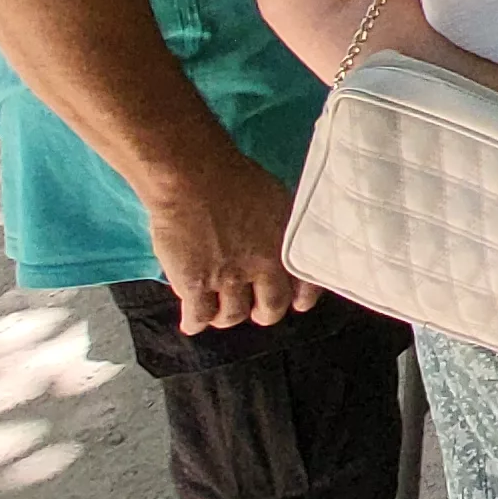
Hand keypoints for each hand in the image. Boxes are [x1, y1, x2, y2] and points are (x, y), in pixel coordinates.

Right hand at [144, 156, 315, 334]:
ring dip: (226, 317)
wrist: (193, 176)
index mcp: (285, 245)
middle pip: (269, 309)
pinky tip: (193, 322)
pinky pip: (198, 316)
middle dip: (262, 313)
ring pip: (232, 316)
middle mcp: (261, 267)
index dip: (299, 298)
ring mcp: (227, 279)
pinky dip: (195, 323)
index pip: (304, 287)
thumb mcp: (277, 199)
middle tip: (252, 309)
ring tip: (218, 311)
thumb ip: (283, 227)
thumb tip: (285, 242)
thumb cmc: (234, 177)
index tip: (295, 303)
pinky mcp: (195, 284)